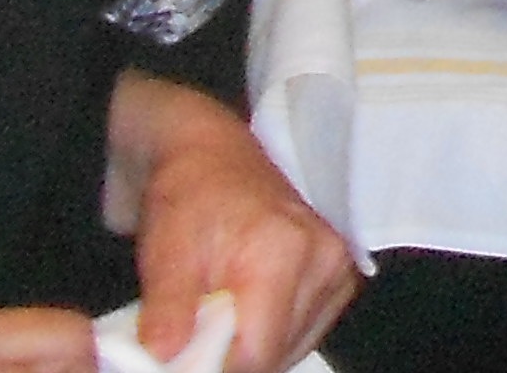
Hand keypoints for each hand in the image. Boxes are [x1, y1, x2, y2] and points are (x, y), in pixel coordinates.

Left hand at [112, 79, 358, 372]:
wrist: (213, 154)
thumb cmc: (190, 195)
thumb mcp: (165, 252)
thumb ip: (168, 311)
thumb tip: (165, 359)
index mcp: (283, 251)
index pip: (258, 352)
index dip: (218, 367)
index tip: (188, 358)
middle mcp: (324, 258)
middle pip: (279, 352)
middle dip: (235, 355)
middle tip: (200, 332)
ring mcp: (339, 265)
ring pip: (296, 346)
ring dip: (256, 345)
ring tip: (223, 315)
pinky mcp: (342, 272)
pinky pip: (309, 329)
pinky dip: (276, 332)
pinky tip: (248, 310)